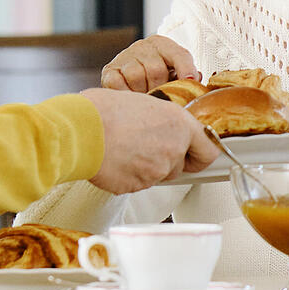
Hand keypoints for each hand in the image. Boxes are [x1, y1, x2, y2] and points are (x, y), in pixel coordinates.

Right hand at [80, 88, 220, 192]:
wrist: (79, 129)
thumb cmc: (103, 110)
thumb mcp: (143, 103)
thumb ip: (162, 120)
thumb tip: (163, 127)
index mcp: (179, 124)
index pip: (208, 150)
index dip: (199, 154)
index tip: (194, 156)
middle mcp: (173, 149)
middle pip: (180, 165)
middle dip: (166, 161)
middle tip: (144, 147)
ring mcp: (156, 171)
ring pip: (158, 176)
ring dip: (146, 167)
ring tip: (124, 148)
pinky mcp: (137, 186)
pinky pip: (138, 184)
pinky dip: (128, 176)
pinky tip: (115, 159)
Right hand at [100, 35, 199, 93]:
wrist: (131, 74)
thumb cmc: (159, 77)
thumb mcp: (175, 72)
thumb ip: (187, 74)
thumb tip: (193, 80)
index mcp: (163, 44)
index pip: (178, 54)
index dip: (185, 68)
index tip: (190, 81)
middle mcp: (142, 46)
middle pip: (156, 69)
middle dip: (160, 88)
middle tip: (162, 99)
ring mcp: (124, 57)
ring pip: (136, 76)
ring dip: (143, 92)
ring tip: (146, 98)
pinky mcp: (109, 70)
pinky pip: (117, 84)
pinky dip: (126, 94)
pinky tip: (132, 97)